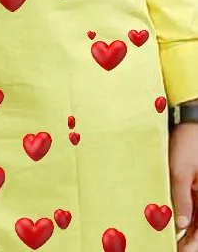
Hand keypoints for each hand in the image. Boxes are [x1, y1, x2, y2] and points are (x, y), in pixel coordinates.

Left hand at [169, 124, 197, 250]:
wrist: (190, 122)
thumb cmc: (188, 143)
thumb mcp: (180, 171)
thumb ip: (181, 198)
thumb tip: (180, 224)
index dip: (191, 245)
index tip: (177, 251)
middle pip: (197, 228)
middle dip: (185, 241)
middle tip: (168, 248)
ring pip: (193, 220)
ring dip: (181, 231)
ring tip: (165, 241)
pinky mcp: (193, 188)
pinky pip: (188, 207)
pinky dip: (179, 217)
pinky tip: (167, 225)